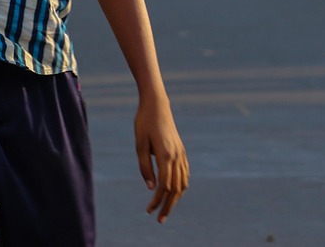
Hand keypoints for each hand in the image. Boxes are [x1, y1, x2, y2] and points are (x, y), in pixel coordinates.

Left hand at [135, 96, 188, 222]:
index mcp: (166, 155)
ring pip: (183, 183)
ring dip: (175, 199)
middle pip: (176, 188)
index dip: (157, 200)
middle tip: (160, 220)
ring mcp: (181, 153)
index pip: (164, 186)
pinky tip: (175, 193)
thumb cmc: (144, 122)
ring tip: (166, 209)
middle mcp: (177, 156)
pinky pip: (185, 174)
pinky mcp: (181, 151)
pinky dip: (181, 186)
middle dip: (168, 206)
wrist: (157, 104)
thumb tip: (150, 188)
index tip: (149, 210)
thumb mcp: (139, 144)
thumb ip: (145, 167)